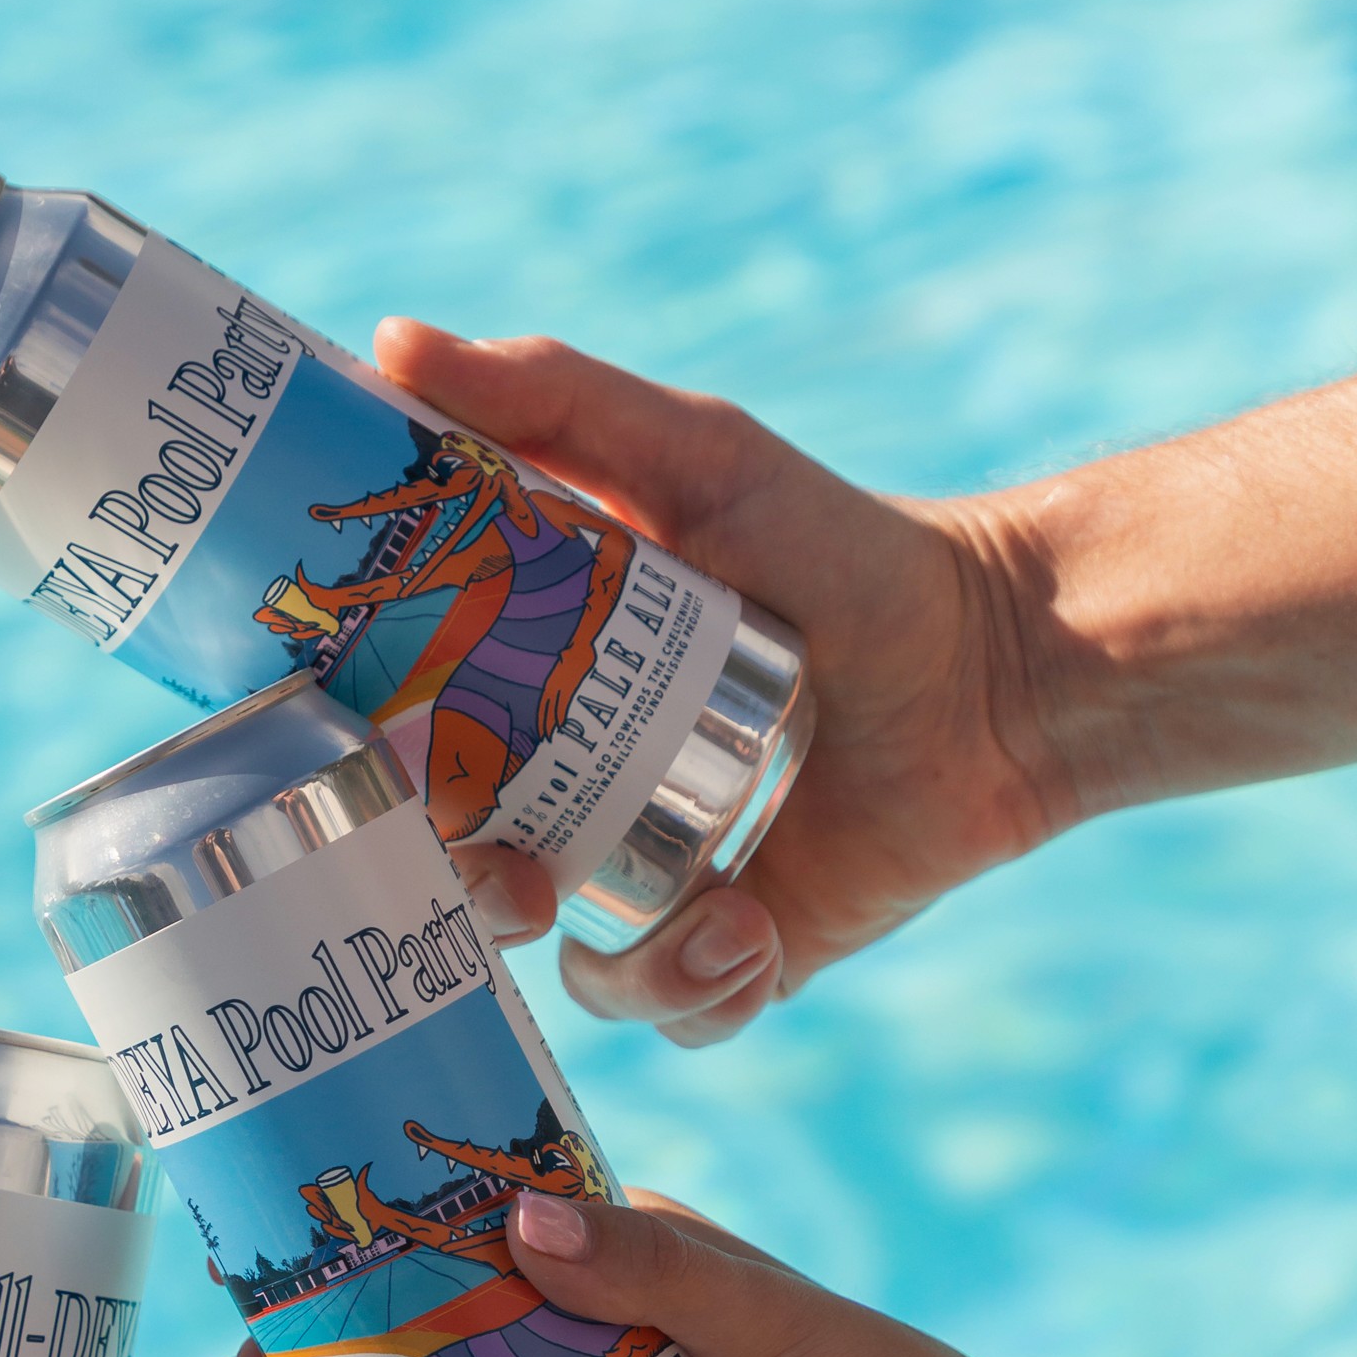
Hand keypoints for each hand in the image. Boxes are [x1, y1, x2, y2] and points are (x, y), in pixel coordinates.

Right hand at [376, 316, 1062, 1038]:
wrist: (1003, 663)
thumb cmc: (843, 546)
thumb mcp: (697, 458)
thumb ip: (553, 402)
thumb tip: (392, 343)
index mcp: (524, 692)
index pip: (394, 750)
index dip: (354, 781)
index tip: (372, 774)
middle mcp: (571, 797)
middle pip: (454, 881)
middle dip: (465, 900)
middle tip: (514, 880)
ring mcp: (649, 881)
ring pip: (563, 971)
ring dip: (619, 964)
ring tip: (714, 915)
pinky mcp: (735, 953)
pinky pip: (675, 1013)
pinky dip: (706, 993)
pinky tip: (757, 937)